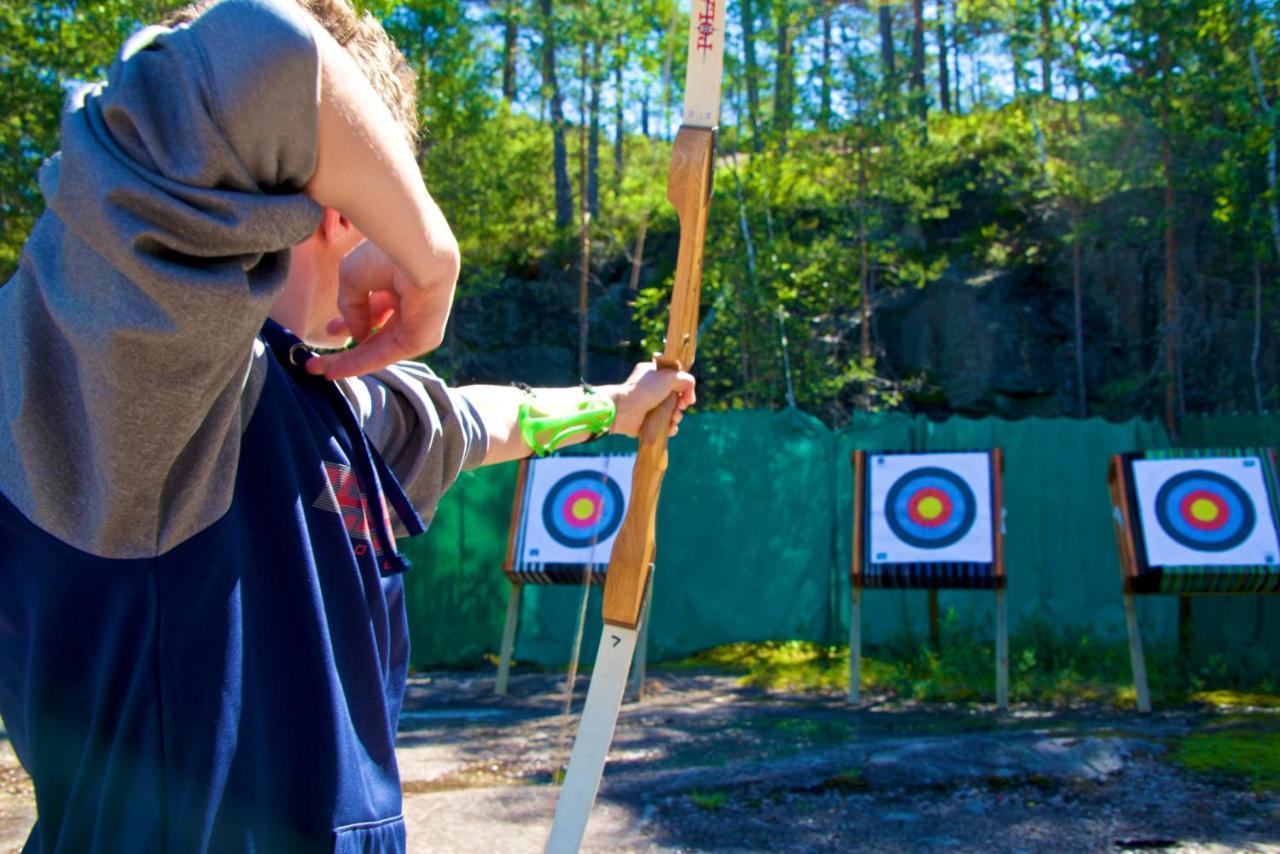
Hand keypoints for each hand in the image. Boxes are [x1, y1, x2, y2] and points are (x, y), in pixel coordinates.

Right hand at [305, 239, 458, 378]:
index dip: (350, 321)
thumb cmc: (385, 255)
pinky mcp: (421, 340)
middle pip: (375, 335)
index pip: (374, 309)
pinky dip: (360, 365)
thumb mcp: (353, 278)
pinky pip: (385, 356)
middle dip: (347, 348)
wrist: (416, 254)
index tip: (329, 329)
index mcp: (399, 286)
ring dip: (349, 362)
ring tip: (322, 370)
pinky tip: (337, 371)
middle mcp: (410, 307)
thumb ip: (350, 307)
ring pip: (378, 349)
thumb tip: (356, 335)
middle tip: (320, 359)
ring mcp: (417, 325)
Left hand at [606, 362, 696, 437]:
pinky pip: (664, 426)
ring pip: (671, 412)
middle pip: (675, 397)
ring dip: (677, 417)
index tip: (687, 396)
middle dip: (681, 404)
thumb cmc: (645, 390)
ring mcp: (649, 406)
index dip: (684, 388)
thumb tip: (689, 397)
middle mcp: (651, 390)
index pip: (675, 379)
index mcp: (654, 374)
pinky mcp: (648, 422)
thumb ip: (686, 380)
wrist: (625, 410)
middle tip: (680, 406)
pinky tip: (671, 428)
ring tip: (674, 418)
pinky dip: (670, 428)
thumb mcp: (669, 376)